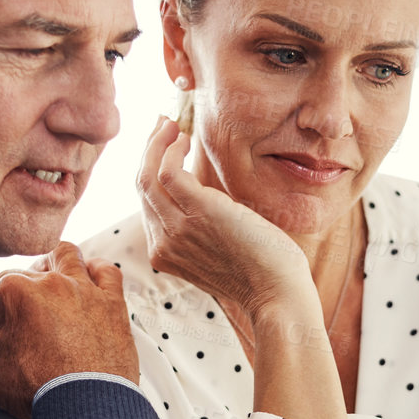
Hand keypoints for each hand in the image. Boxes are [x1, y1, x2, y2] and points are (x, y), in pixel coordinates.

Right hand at [0, 242, 139, 418]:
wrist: (87, 407)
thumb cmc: (43, 390)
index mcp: (13, 294)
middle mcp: (49, 283)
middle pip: (16, 280)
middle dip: (1, 305)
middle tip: (0, 333)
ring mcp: (83, 290)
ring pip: (64, 257)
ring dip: (50, 267)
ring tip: (43, 286)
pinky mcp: (111, 304)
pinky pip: (106, 274)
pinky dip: (96, 274)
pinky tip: (88, 282)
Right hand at [137, 116, 312, 322]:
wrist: (277, 294)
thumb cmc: (259, 272)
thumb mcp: (218, 251)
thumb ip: (201, 229)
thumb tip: (203, 197)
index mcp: (164, 254)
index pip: (147, 205)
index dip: (151, 172)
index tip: (163, 147)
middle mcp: (163, 243)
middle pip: (142, 187)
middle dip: (148, 151)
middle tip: (162, 125)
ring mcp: (177, 228)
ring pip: (147, 176)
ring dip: (156, 143)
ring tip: (170, 124)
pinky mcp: (198, 210)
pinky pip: (168, 171)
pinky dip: (170, 148)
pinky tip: (184, 138)